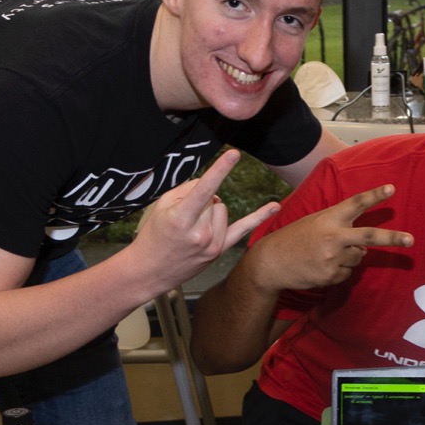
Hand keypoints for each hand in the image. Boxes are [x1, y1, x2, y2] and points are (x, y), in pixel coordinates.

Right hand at [133, 149, 277, 282]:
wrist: (150, 270)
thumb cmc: (153, 234)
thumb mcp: (161, 206)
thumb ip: (187, 190)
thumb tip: (210, 185)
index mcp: (182, 219)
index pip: (205, 189)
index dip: (219, 170)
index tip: (234, 153)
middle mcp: (201, 233)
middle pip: (214, 199)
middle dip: (201, 201)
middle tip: (182, 218)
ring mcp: (213, 244)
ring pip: (223, 210)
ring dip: (211, 211)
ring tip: (191, 227)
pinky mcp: (219, 251)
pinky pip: (243, 229)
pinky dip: (258, 217)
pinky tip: (274, 206)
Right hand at [247, 184, 412, 292]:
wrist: (271, 262)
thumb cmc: (295, 238)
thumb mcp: (315, 223)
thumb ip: (340, 229)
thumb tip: (365, 249)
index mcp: (329, 218)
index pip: (355, 204)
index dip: (374, 196)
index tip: (391, 188)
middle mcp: (333, 237)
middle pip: (370, 236)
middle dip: (392, 238)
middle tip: (411, 240)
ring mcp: (332, 258)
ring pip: (358, 258)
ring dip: (350, 257)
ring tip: (325, 255)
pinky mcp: (330, 275)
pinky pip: (347, 274)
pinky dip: (339, 271)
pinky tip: (321, 266)